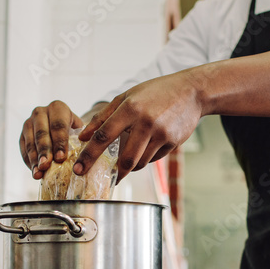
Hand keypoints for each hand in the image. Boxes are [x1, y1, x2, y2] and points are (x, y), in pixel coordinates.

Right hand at [19, 100, 82, 179]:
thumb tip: (86, 155)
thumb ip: (83, 138)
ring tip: (38, 173)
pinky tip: (34, 171)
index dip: (59, 142)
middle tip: (46, 165)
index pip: (58, 125)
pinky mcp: (21, 134)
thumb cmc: (73, 130)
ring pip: (30, 142)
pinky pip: (23, 149)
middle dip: (44, 151)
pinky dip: (29, 161)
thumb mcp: (80, 129)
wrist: (59, 127)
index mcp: (57, 108)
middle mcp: (40, 112)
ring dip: (34, 159)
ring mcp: (28, 123)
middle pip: (42, 133)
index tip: (61, 158)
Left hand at [75, 72, 202, 182]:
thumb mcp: (127, 97)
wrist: (191, 91)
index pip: (103, 136)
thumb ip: (103, 116)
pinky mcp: (173, 142)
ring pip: (141, 162)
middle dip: (116, 172)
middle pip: (126, 159)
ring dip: (132, 165)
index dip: (89, 155)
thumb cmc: (155, 92)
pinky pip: (154, 158)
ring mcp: (161, 133)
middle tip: (109, 177)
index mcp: (130, 108)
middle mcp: (145, 122)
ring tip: (129, 158)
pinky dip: (147, 157)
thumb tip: (83, 137)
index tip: (79, 169)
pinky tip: (150, 145)